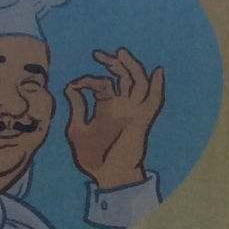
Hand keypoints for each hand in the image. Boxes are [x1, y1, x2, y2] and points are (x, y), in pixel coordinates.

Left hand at [64, 47, 164, 188]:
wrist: (108, 176)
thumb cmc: (91, 157)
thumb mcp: (76, 128)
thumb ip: (77, 107)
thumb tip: (70, 86)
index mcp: (106, 106)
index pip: (102, 83)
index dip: (87, 80)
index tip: (75, 86)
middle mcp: (122, 106)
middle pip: (124, 76)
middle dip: (114, 62)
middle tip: (100, 54)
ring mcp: (133, 111)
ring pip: (137, 82)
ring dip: (131, 66)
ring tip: (121, 53)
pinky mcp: (142, 120)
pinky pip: (154, 101)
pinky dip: (158, 87)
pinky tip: (158, 71)